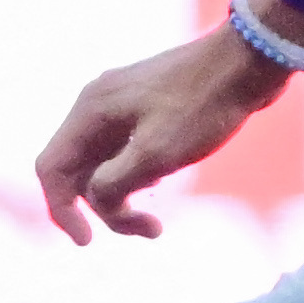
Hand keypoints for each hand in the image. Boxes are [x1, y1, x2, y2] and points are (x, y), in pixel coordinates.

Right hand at [34, 21, 295, 241]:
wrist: (252, 59)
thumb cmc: (205, 105)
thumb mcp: (157, 154)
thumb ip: (113, 183)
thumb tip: (93, 198)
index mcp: (90, 111)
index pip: (51, 168)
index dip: (62, 210)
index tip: (89, 243)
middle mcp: (98, 105)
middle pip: (78, 171)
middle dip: (104, 208)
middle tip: (150, 229)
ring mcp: (123, 105)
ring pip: (104, 163)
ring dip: (123, 196)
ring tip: (157, 219)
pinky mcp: (148, 108)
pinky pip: (126, 151)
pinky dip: (137, 175)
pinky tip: (163, 183)